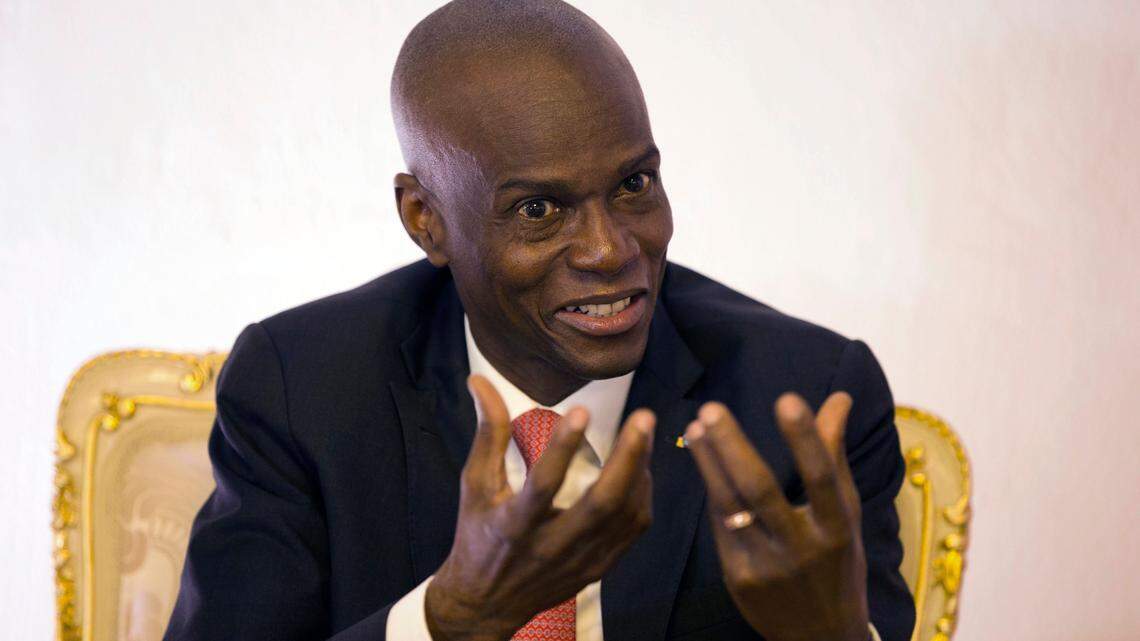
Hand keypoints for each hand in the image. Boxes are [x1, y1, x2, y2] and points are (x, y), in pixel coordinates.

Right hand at [425, 374, 656, 640]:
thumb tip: (479, 380)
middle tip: (643, 417)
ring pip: (625, 516)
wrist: (487, 604)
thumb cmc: (478, 535)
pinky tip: (640, 469)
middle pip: (602, 504)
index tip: (581, 410)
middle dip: (628, 458)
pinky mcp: (598, 568)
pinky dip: (641, 496)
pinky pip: (632, 531)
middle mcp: (551, 547)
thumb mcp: (475, 485)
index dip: (562, 448)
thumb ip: (487, 433)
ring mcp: (580, 561)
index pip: (543, 485)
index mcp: (514, 526)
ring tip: (642, 433)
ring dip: (640, 472)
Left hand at [684, 392, 869, 640]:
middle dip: (732, 447)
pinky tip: (702, 460)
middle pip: (761, 491)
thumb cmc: (837, 561)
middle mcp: (802, 548)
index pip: (822, 478)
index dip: (805, 439)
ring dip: (709, 463)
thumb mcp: (845, 513)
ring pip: (731, 506)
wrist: (821, 636)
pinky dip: (712, 490)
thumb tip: (839, 398)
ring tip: (695, 427)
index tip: (787, 399)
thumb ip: (834, 455)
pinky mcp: (739, 577)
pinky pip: (721, 526)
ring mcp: (766, 565)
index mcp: (837, 528)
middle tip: (710, 410)